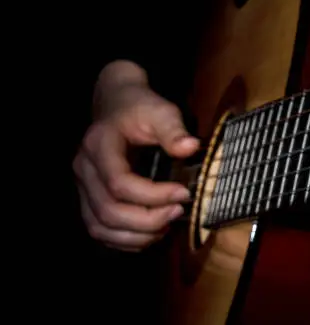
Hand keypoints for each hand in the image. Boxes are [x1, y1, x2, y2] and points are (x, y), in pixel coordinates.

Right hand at [73, 61, 199, 251]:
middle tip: (179, 212)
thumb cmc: (140, 108)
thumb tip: (191, 147)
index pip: (119, 183)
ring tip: (166, 226)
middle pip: (108, 210)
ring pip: (100, 227)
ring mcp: (83, 186)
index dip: (152, 195)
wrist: (117, 104)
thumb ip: (174, 129)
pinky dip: (125, 240)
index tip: (184, 193)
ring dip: (136, 235)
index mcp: (99, 145)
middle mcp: (84, 169)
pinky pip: (100, 230)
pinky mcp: (89, 198)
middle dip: (147, 220)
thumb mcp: (160, 110)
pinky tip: (150, 234)